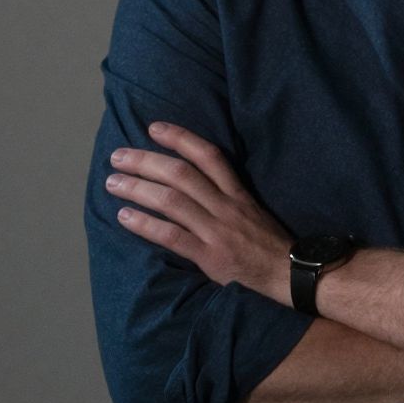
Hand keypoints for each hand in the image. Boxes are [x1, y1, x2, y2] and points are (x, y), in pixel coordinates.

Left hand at [105, 123, 293, 302]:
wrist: (290, 274)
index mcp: (238, 192)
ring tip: (113, 183)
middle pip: (182, 174)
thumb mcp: (251, 210)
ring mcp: (218, 230)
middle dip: (146, 161)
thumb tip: (188, 184)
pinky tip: (124, 217)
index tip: (153, 128)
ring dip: (138, 189)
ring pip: (172, 201)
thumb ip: (224, 196)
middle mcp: (227, 206)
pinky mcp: (210, 256)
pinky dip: (145, 224)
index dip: (181, 138)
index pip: (209, 156)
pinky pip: (172, 236)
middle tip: (118, 156)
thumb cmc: (266, 243)